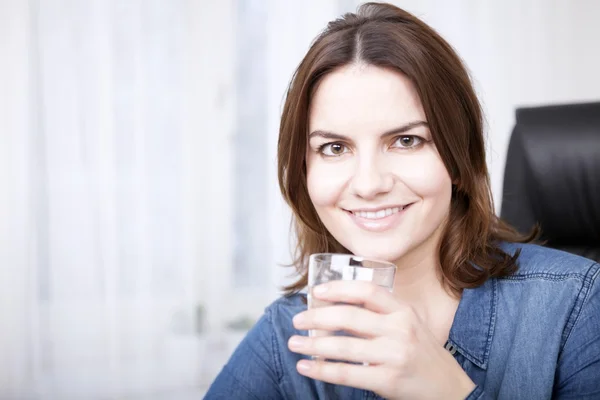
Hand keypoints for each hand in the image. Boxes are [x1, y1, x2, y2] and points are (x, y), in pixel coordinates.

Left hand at [288, 280, 475, 399]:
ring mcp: (394, 355)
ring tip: (294, 343)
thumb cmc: (422, 353)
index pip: (367, 291)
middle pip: (349, 317)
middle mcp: (399, 330)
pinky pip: (346, 373)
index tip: (316, 291)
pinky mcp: (387, 380)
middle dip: (316, 317)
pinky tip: (306, 367)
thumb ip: (382, 312)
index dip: (339, 288)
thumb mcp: (409, 323)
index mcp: (403, 311)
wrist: (449, 387)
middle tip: (297, 320)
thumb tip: (337, 304)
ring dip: (312, 344)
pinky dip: (322, 370)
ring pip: (343, 346)